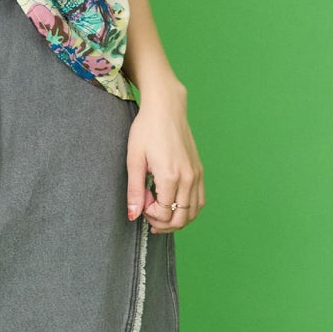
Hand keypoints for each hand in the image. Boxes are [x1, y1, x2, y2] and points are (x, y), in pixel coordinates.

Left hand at [126, 77, 203, 232]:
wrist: (166, 108)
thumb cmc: (146, 130)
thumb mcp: (134, 159)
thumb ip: (135, 190)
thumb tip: (132, 215)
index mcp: (170, 176)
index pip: (163, 213)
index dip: (148, 214)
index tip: (139, 201)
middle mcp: (188, 178)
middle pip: (181, 218)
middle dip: (163, 223)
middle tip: (147, 215)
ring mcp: (197, 175)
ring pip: (193, 212)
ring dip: (177, 219)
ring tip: (160, 213)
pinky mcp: (199, 170)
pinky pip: (199, 200)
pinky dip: (188, 209)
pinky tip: (174, 205)